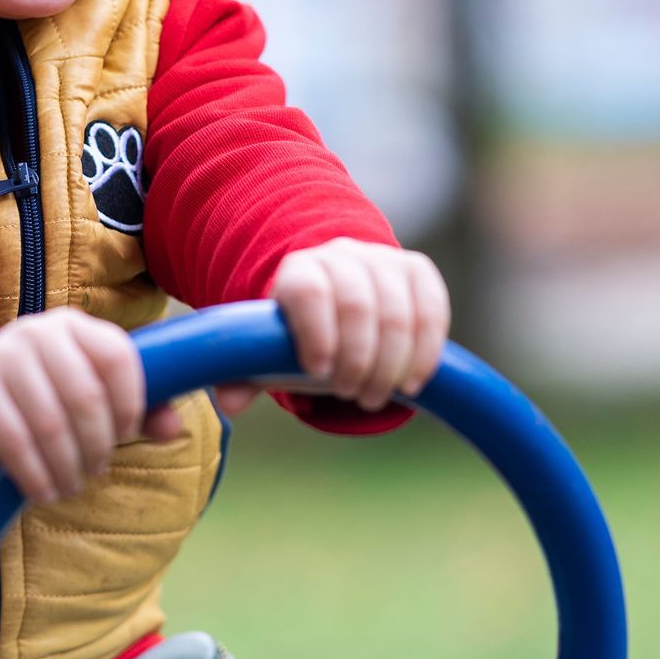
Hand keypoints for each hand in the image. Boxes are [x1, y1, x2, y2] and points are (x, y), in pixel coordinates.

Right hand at [0, 307, 182, 504]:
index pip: (118, 357)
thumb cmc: (35, 402)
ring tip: (68, 486)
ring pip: (52, 422)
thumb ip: (136, 411)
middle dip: (97, 445)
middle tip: (94, 471)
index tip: (123, 436)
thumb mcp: (84, 399)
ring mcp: (2, 355)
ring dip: (66, 466)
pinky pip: (15, 440)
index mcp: (74, 326)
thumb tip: (173, 428)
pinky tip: (42, 491)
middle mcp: (38, 331)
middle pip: (87, 395)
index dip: (130, 404)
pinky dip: (36, 474)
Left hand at [224, 238, 449, 414]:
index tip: (319, 373)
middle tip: (351, 395)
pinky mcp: (418, 271)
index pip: (308, 290)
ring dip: (391, 363)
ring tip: (375, 397)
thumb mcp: (272, 355)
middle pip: (357, 303)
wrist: (340, 299)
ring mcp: (383, 260)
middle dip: (357, 358)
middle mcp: (341, 255)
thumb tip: (229, 403)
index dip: (316, 331)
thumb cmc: (302, 335)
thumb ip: (246, 375)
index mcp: (298, 270)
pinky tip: (412, 382)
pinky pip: (431, 309)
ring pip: (397, 310)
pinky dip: (425, 351)